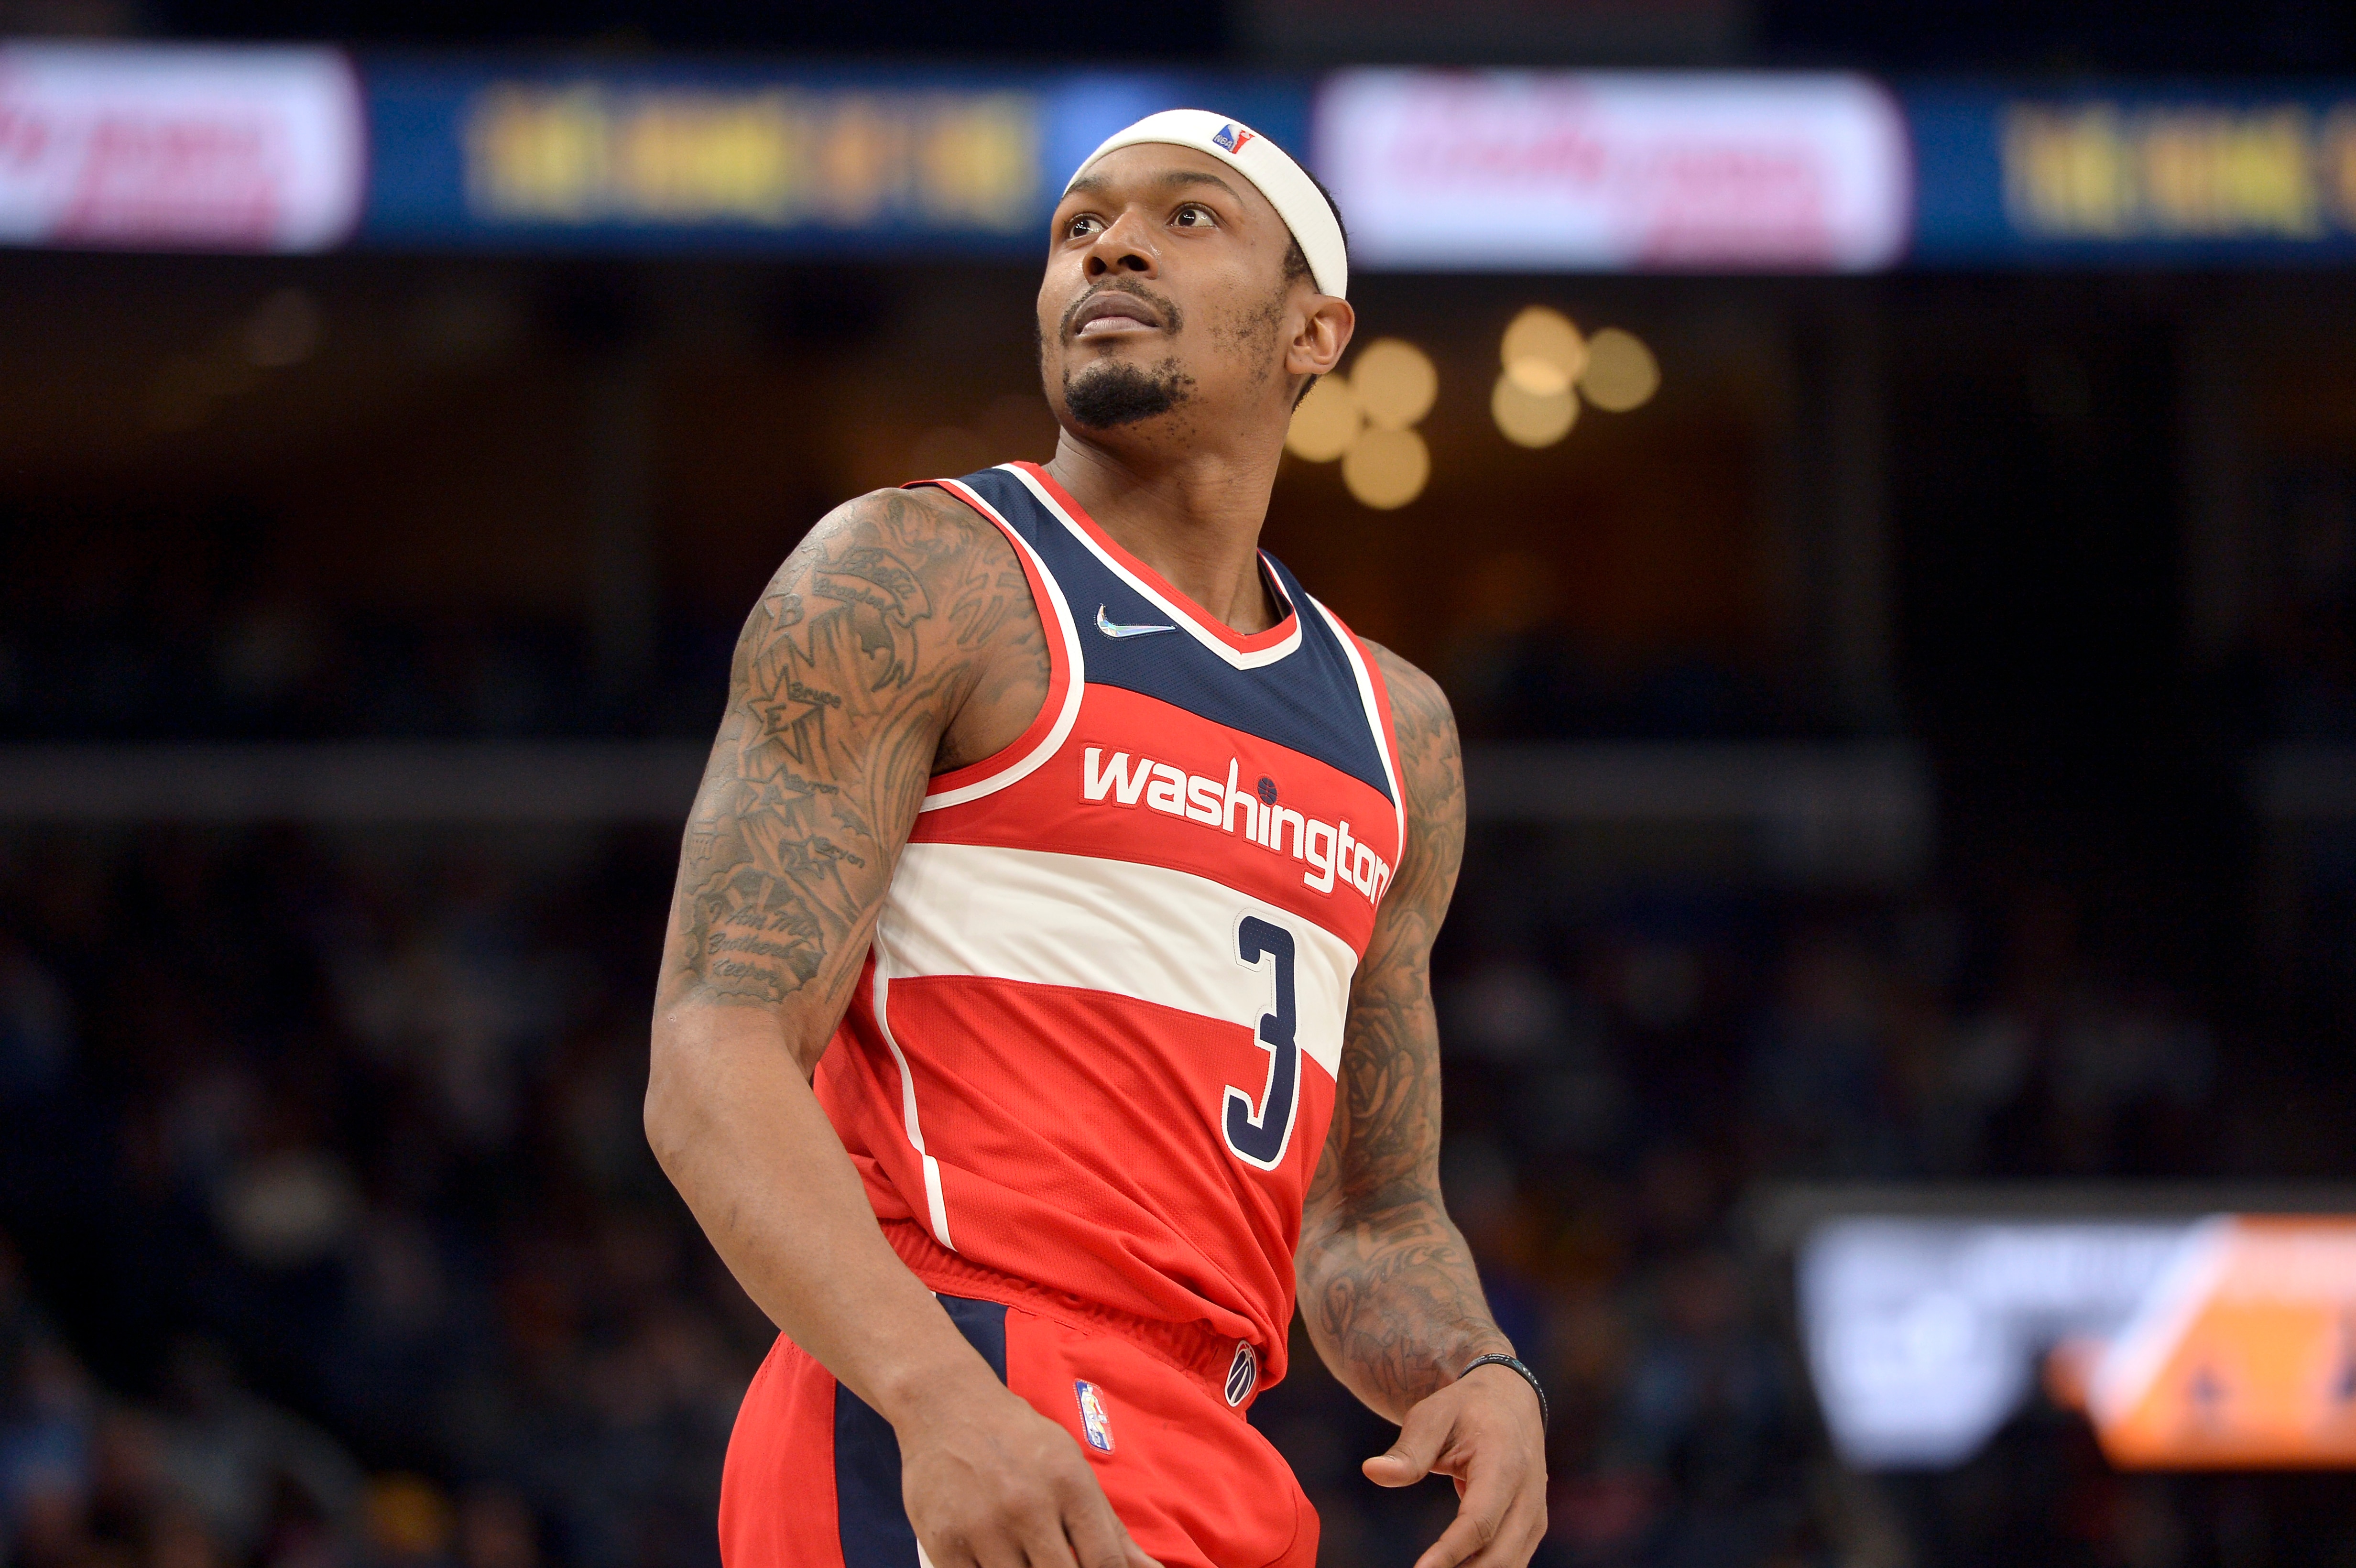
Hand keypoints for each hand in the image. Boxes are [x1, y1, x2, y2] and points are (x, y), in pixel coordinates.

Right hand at [896, 1375, 1162, 1567]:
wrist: (947, 1407)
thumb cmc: (1020, 1442)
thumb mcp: (1072, 1470)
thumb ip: (1112, 1531)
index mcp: (1068, 1485)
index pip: (1105, 1563)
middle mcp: (1027, 1506)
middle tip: (1057, 1562)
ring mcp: (983, 1527)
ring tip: (1030, 1558)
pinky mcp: (945, 1543)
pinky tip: (999, 1562)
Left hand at [1363, 1364, 1547, 1567]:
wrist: (1508, 1399)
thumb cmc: (1464, 1408)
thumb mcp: (1432, 1416)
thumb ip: (1407, 1450)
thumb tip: (1371, 1471)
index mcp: (1504, 1463)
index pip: (1478, 1521)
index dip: (1450, 1552)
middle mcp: (1528, 1493)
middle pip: (1499, 1555)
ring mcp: (1535, 1513)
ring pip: (1510, 1564)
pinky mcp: (1532, 1525)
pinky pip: (1512, 1561)